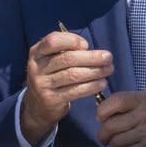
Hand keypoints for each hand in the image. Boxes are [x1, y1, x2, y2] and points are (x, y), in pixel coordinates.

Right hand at [21, 31, 112, 145]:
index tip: (87, 45)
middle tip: (108, 57)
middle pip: (67, 59)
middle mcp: (36, 67)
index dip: (72, 41)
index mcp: (37, 52)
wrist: (37, 105)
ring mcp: (42, 84)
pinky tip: (102, 84)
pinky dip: (91, 87)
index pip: (52, 41)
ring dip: (95, 72)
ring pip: (73, 75)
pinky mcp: (51, 100)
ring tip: (109, 70)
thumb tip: (93, 52)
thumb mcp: (51, 60)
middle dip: (91, 57)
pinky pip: (75, 91)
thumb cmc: (52, 76)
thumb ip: (66, 51)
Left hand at [96, 91, 145, 146]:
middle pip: (111, 124)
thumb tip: (100, 110)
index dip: (102, 110)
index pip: (116, 100)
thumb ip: (129, 103)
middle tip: (104, 136)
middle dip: (103, 133)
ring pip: (116, 141)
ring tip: (119, 143)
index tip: (100, 116)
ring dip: (113, 145)